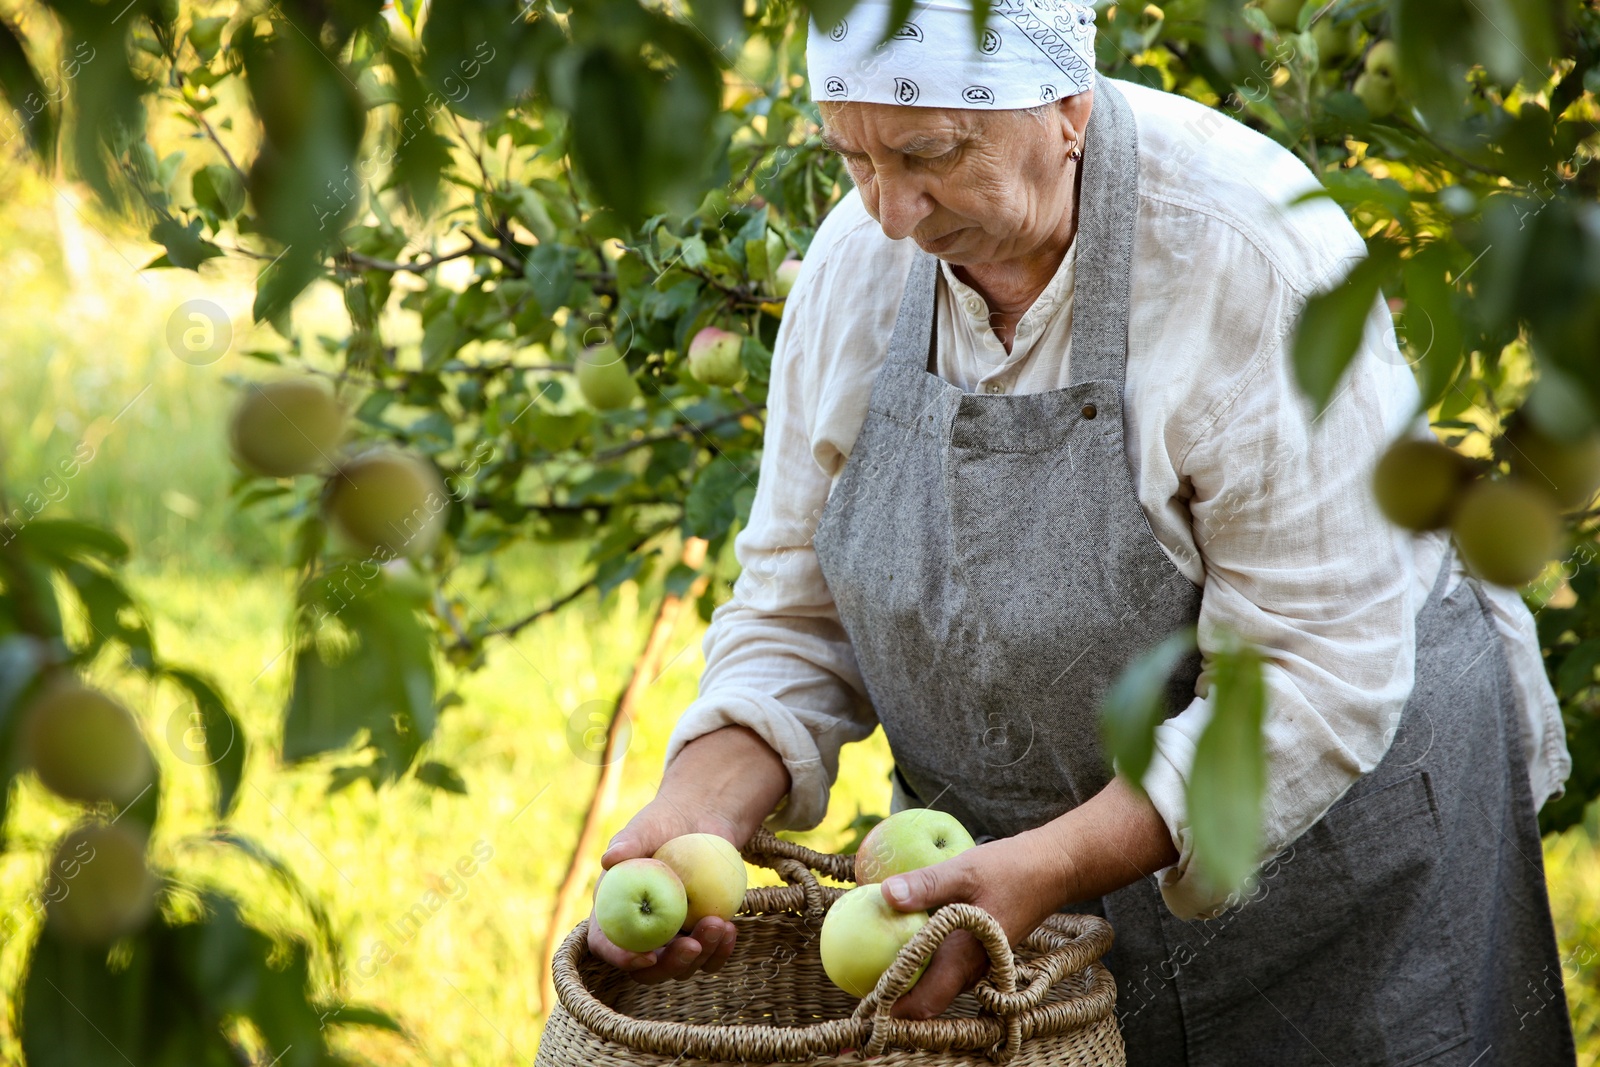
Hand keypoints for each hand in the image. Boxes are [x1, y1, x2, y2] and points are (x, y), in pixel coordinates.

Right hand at [585, 726, 790, 984]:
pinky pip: (710, 958)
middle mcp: (640, 932)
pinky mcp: (700, 936)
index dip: (621, 958)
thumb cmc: (664, 822)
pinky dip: (721, 950)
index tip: (647, 956)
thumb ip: (628, 843)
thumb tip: (609, 859)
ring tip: (720, 923)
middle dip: (671, 965)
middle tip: (693, 945)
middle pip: (647, 969)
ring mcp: (672, 939)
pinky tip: (731, 929)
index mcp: (615, 910)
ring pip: (682, 967)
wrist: (701, 821)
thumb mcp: (645, 828)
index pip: (606, 944)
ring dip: (703, 953)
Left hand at [878, 835, 1066, 1019]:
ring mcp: (977, 962)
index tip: (864, 1007)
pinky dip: (922, 961)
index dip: (893, 1011)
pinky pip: (945, 965)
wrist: (1054, 868)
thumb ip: (925, 884)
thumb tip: (885, 894)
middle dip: (893, 1000)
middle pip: (926, 1000)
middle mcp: (972, 969)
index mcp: (966, 958)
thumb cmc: (1012, 869)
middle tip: (857, 987)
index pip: (925, 1002)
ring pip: (936, 984)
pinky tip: (900, 939)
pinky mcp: (978, 949)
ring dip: (907, 981)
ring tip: (869, 968)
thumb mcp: (964, 870)